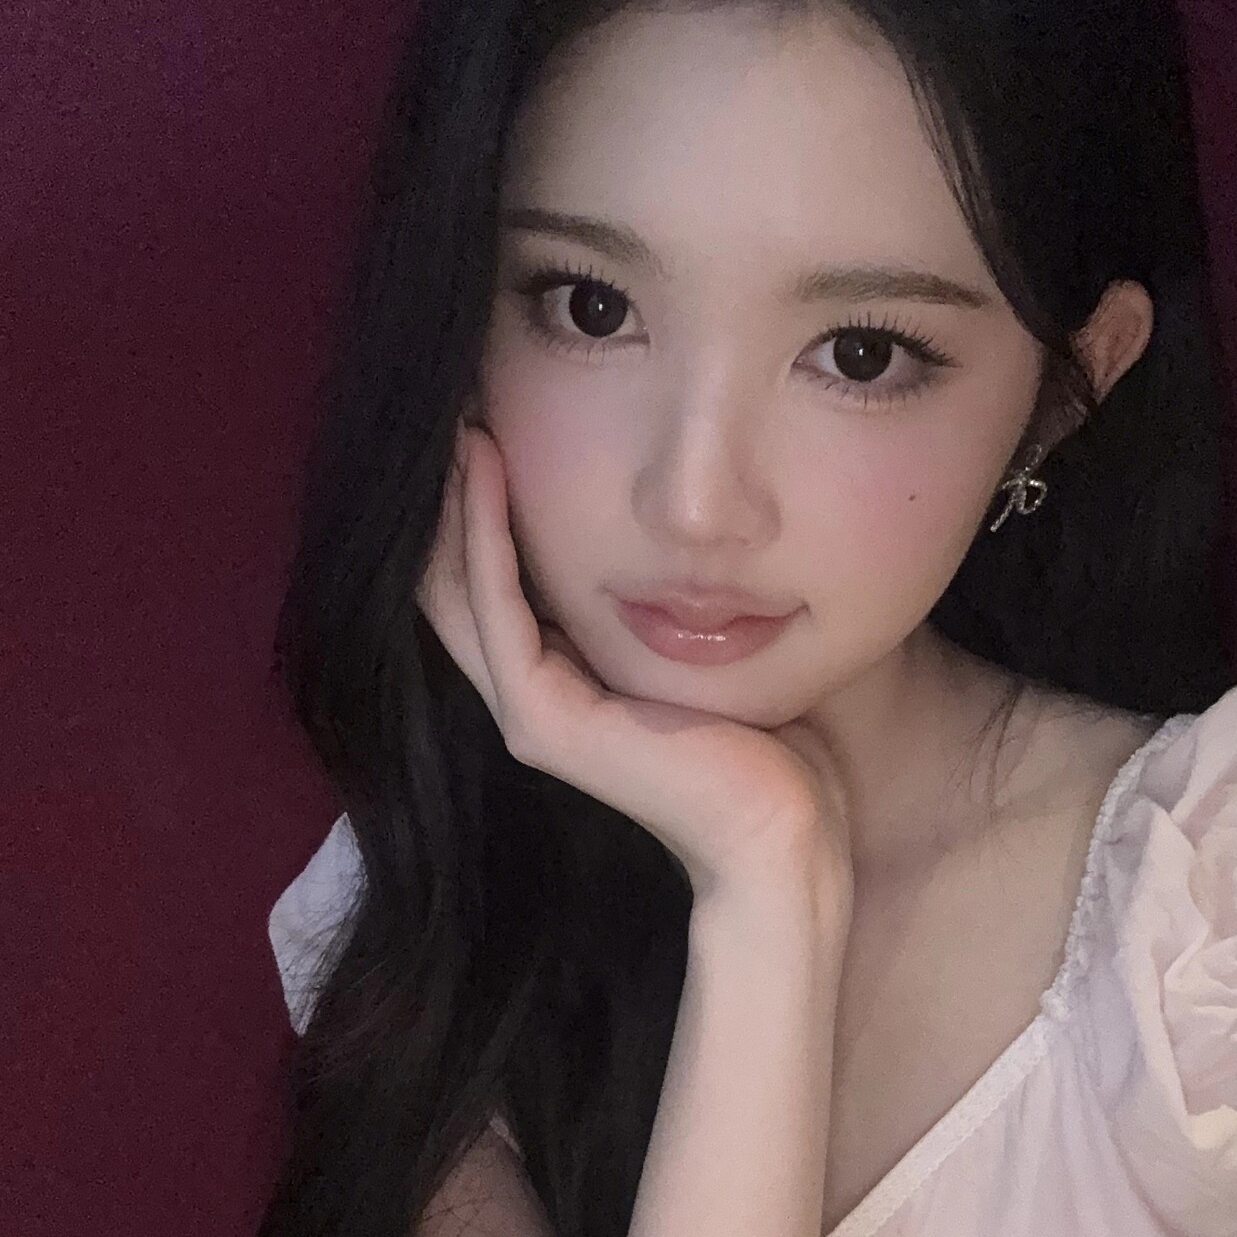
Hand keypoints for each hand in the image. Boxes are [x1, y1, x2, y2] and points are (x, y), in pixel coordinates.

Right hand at [416, 421, 854, 907]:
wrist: (784, 835)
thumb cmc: (775, 748)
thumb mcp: (716, 648)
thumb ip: (684, 595)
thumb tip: (705, 523)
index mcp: (568, 685)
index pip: (497, 582)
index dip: (483, 505)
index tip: (495, 418)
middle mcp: (534, 700)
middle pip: (456, 580)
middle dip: (452, 494)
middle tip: (457, 402)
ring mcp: (530, 714)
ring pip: (457, 587)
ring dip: (454, 500)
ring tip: (459, 418)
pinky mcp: (543, 722)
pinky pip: (496, 608)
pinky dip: (484, 534)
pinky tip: (487, 466)